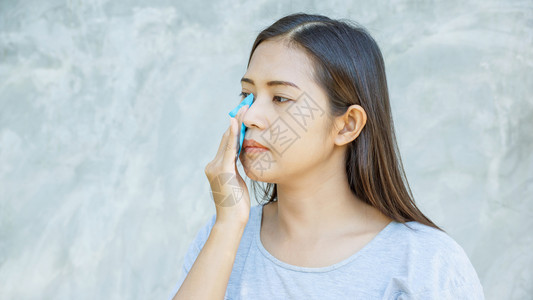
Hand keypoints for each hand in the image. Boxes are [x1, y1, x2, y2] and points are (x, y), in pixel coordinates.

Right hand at [204, 105, 250, 226]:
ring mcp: (215, 168)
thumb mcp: (237, 182)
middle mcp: (212, 165)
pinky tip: (236, 124)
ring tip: (242, 109)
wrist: (232, 221)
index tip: (242, 115)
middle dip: (236, 122)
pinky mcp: (222, 171)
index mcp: (216, 168)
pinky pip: (229, 150)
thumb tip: (241, 158)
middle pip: (226, 139)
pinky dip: (232, 135)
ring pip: (227, 141)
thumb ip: (236, 169)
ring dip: (235, 124)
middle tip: (244, 106)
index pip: (227, 144)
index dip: (234, 129)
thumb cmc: (237, 205)